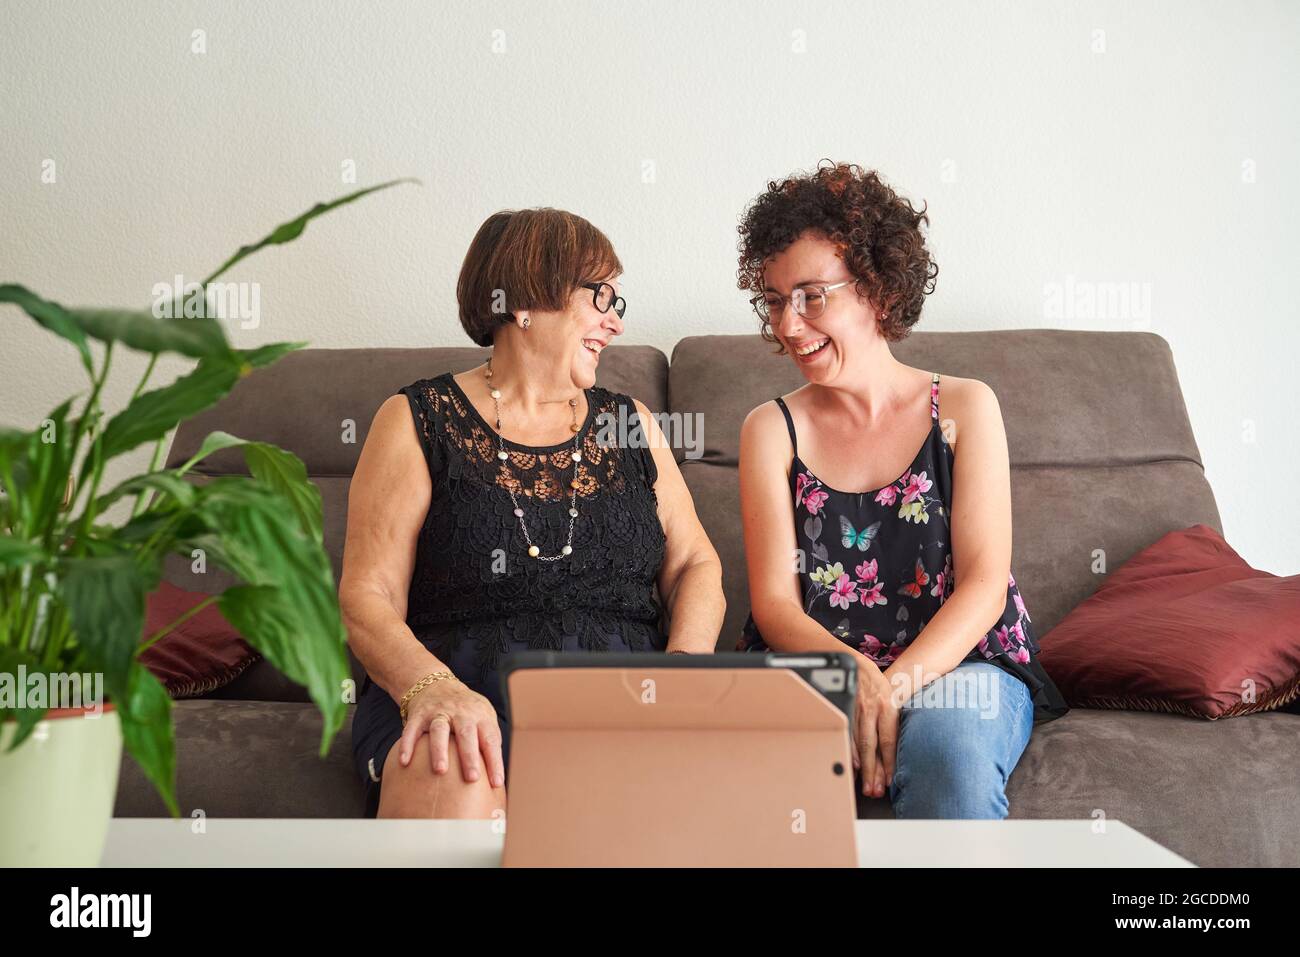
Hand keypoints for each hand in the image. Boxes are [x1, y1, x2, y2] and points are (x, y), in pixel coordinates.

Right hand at [396, 675, 505, 788]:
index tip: (496, 783)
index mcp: (480, 716)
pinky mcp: (418, 714)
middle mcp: (460, 712)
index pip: (490, 740)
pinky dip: (407, 744)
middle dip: (469, 756)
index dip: (494, 761)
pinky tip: (404, 762)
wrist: (437, 684)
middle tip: (473, 778)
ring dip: (439, 750)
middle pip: (466, 734)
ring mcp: (438, 712)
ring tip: (440, 771)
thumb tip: (497, 777)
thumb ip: (490, 741)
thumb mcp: (483, 717)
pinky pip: (411, 730)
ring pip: (439, 730)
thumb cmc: (466, 711)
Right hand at [850, 661, 899, 798]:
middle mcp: (871, 708)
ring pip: (858, 743)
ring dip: (861, 766)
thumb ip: (890, 715)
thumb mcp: (887, 692)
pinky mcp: (843, 710)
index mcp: (887, 704)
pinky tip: (852, 763)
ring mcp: (855, 709)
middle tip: (875, 790)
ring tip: (864, 784)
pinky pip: (847, 735)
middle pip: (872, 746)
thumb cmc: (872, 678)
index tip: (890, 780)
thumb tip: (895, 742)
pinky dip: (850, 751)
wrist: (849, 659)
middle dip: (873, 771)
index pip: (889, 740)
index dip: (889, 763)